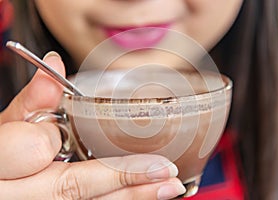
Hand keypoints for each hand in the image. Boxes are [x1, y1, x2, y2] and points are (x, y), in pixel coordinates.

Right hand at [0, 52, 185, 199]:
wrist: (0, 184)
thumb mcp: (7, 127)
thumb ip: (31, 100)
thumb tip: (54, 64)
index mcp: (3, 165)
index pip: (35, 149)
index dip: (49, 137)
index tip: (69, 126)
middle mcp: (19, 196)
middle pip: (73, 188)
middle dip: (123, 177)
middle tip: (164, 169)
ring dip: (131, 196)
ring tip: (168, 186)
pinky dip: (119, 198)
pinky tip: (145, 193)